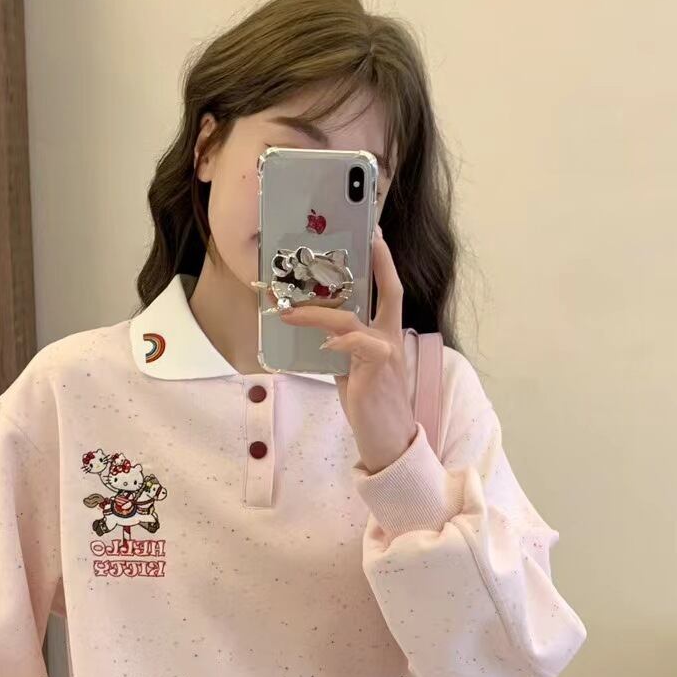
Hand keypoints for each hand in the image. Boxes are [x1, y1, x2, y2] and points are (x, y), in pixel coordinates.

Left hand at [277, 227, 417, 473]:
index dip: (382, 262)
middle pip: (390, 290)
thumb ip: (341, 348)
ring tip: (287, 311)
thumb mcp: (352, 371)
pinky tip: (324, 343)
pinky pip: (359, 345)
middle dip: (378, 260)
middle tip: (365, 233)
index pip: (388, 291)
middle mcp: (390, 339)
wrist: (390, 443)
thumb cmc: (372, 408)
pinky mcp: (377, 372)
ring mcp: (386, 354)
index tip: (373, 234)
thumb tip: (317, 333)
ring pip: (351, 319)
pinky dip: (339, 340)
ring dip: (315, 312)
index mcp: (386, 336)